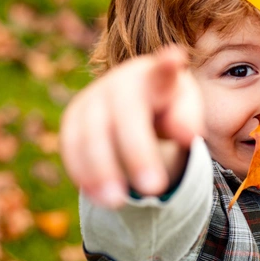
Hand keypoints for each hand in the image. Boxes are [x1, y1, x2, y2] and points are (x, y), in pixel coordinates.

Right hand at [60, 46, 204, 207]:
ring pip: (91, 133)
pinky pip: (71, 146)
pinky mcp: (72, 119)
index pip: (162, 69)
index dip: (167, 65)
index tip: (175, 58)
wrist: (133, 101)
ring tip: (118, 203)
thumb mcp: (184, 110)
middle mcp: (119, 82)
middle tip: (155, 188)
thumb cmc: (166, 106)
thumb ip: (188, 119)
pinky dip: (83, 173)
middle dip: (138, 152)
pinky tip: (99, 197)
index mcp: (154, 76)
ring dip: (102, 170)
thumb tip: (186, 135)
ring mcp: (92, 99)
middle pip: (126, 114)